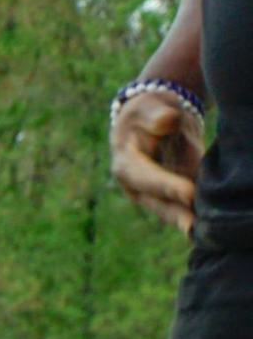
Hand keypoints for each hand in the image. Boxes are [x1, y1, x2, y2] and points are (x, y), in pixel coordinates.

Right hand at [112, 83, 201, 236]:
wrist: (157, 120)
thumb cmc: (151, 111)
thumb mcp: (150, 106)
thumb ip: (156, 114)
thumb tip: (165, 122)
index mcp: (126, 165)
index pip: (145, 177)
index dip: (166, 186)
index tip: (187, 193)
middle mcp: (137, 186)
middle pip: (157, 203)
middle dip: (176, 215)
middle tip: (193, 226)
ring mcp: (154, 195)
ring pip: (171, 211)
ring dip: (187, 221)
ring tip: (204, 233)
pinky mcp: (172, 197)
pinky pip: (184, 208)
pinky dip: (197, 215)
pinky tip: (212, 225)